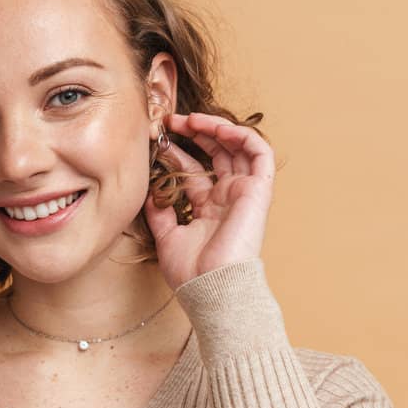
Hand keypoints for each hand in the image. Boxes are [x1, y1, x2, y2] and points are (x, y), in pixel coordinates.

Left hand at [143, 112, 274, 289]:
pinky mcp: (258, 191)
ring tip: (190, 119)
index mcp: (208, 207)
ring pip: (238, 147)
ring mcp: (243, 192)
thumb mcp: (166, 236)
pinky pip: (260, 153)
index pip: (194, 169)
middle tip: (170, 121)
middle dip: (195, 132)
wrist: (211, 288)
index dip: (177, 151)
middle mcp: (227, 197)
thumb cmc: (191, 272)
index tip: (156, 138)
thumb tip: (148, 190)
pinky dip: (242, 135)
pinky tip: (217, 128)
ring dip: (216, 127)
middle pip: (216, 153)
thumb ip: (159, 212)